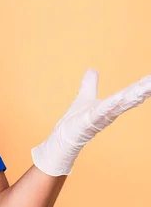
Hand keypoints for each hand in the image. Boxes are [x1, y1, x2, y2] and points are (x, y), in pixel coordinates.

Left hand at [31, 69, 150, 175]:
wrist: (64, 137)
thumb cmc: (76, 120)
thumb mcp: (85, 96)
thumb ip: (89, 83)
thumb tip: (92, 70)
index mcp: (111, 105)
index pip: (130, 93)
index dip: (142, 85)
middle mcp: (110, 111)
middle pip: (130, 98)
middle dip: (144, 89)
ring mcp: (101, 117)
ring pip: (121, 104)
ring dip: (134, 96)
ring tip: (148, 86)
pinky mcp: (90, 121)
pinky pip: (102, 112)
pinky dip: (111, 105)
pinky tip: (120, 98)